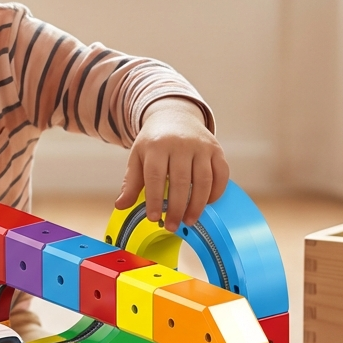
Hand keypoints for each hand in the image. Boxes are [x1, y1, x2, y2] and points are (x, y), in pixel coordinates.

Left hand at [114, 97, 228, 232]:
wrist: (174, 116)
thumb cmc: (154, 141)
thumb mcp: (138, 157)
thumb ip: (131, 183)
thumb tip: (121, 206)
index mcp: (157, 146)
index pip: (155, 176)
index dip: (155, 200)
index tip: (153, 218)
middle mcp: (181, 144)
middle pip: (181, 181)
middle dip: (177, 208)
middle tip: (172, 226)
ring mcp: (201, 146)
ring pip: (203, 180)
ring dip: (197, 205)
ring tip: (189, 221)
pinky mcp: (216, 149)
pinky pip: (221, 174)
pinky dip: (216, 192)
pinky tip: (206, 204)